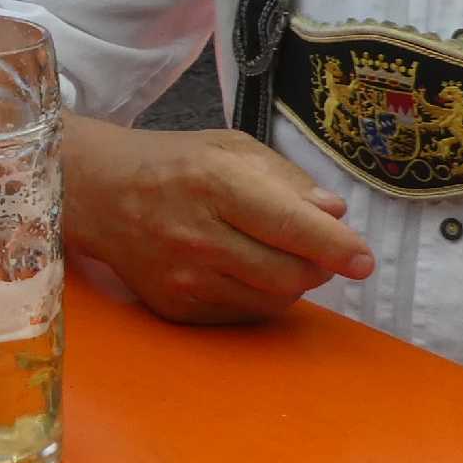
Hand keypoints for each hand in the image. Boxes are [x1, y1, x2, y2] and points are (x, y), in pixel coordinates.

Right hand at [61, 117, 373, 324]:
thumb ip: (289, 180)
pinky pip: (244, 313)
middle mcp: (196, 234)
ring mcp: (183, 277)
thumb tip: (335, 214)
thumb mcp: (233, 149)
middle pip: (288, 273)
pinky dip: (259, 294)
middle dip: (319, 265)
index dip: (334, 246)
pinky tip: (242, 267)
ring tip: (275, 251)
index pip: (289, 225)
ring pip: (272, 299)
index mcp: (213, 182)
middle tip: (319, 248)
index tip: (363, 260)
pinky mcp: (176, 307)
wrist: (100, 194)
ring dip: (292, 281)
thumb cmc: (175, 164)